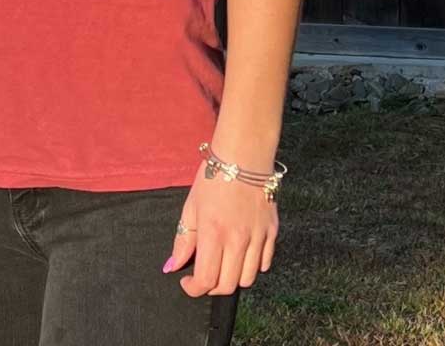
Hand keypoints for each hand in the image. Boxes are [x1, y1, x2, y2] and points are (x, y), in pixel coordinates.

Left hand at [163, 157, 277, 294]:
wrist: (244, 156)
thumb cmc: (213, 177)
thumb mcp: (191, 205)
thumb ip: (183, 239)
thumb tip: (172, 266)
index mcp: (213, 232)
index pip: (206, 280)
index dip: (193, 289)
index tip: (187, 282)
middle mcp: (237, 240)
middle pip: (227, 285)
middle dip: (211, 287)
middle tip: (203, 275)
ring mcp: (258, 237)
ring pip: (248, 279)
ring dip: (232, 279)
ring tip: (223, 264)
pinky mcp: (272, 232)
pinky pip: (265, 264)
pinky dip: (252, 266)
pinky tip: (242, 254)